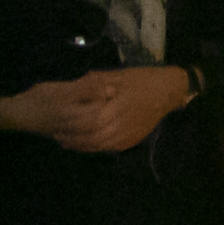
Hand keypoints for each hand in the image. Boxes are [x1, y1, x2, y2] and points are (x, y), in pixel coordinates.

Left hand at [0, 67, 190, 152]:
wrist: (167, 91)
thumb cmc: (141, 80)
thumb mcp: (116, 75)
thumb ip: (95, 84)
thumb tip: (76, 86)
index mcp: (113, 110)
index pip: (85, 124)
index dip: (69, 127)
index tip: (56, 125)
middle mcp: (119, 127)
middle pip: (89, 139)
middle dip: (72, 139)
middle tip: (57, 135)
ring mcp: (126, 137)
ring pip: (98, 147)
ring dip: (81, 146)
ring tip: (67, 141)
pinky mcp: (131, 141)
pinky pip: (109, 148)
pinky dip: (95, 148)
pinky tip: (86, 144)